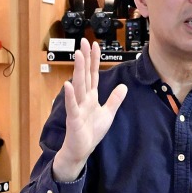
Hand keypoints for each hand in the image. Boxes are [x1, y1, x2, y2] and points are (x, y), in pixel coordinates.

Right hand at [52, 39, 128, 181]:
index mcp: (90, 97)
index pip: (93, 75)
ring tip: (78, 56)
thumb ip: (114, 100)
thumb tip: (124, 86)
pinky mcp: (74, 119)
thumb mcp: (108, 114)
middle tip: (83, 42)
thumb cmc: (91, 132)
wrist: (81, 150)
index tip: (94, 45)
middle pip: (84, 75)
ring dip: (78, 71)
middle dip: (85, 59)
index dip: (94, 60)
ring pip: (78, 86)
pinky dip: (70, 96)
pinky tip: (67, 85)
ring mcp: (77, 107)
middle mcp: (82, 99)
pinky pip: (72, 106)